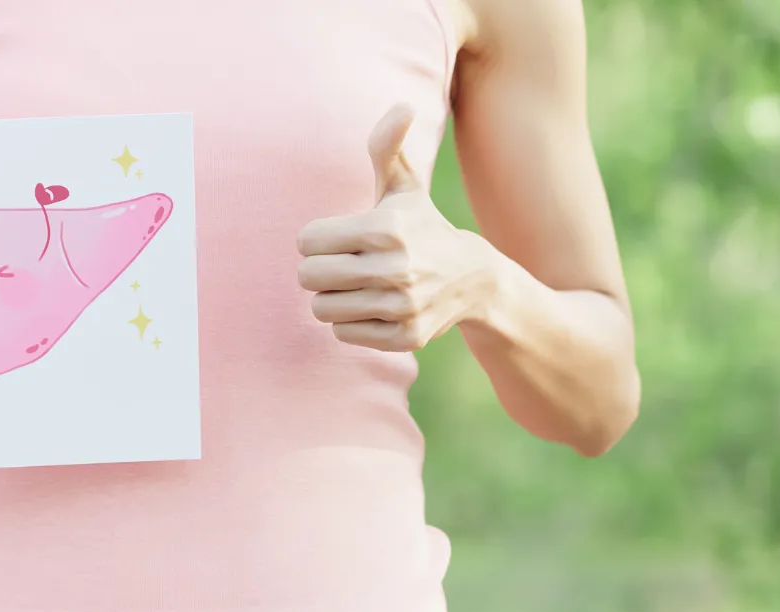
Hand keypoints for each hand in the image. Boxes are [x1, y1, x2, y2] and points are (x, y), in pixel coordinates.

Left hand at [296, 105, 500, 351]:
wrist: (474, 280)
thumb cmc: (422, 226)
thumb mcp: (405, 186)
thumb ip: (389, 147)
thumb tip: (402, 106)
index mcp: (386, 228)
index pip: (306, 242)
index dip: (316, 239)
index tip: (338, 238)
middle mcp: (396, 268)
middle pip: (309, 277)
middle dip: (319, 270)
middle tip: (343, 264)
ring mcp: (402, 306)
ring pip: (322, 309)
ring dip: (333, 298)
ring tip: (358, 285)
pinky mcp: (404, 337)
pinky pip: (343, 334)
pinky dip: (352, 323)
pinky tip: (376, 306)